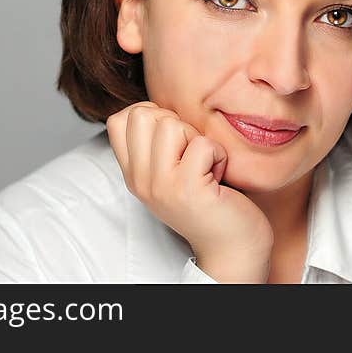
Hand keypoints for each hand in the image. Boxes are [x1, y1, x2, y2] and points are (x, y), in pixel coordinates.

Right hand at [106, 101, 273, 282]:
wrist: (233, 246)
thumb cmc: (210, 201)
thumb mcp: (171, 172)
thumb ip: (156, 144)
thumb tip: (156, 106)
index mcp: (133, 174)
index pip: (118, 120)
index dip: (151, 114)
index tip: (174, 140)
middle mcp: (140, 181)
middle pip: (143, 115)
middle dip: (176, 124)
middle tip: (192, 155)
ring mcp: (161, 186)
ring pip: (171, 124)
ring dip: (198, 140)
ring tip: (205, 167)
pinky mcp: (188, 189)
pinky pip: (203, 144)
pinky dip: (219, 155)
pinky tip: (219, 178)